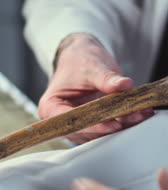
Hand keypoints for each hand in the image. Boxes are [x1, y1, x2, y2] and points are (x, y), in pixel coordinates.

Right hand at [38, 33, 152, 143]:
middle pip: (87, 131)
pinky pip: (105, 127)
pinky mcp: (90, 124)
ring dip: (120, 125)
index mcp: (50, 107)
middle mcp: (60, 121)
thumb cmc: (78, 60)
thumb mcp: (92, 66)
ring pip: (98, 133)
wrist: (81, 56)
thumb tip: (124, 85)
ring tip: (140, 114)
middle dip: (111, 125)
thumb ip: (107, 78)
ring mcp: (76, 125)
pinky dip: (122, 121)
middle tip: (134, 116)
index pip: (72, 123)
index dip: (94, 125)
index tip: (114, 123)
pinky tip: (137, 114)